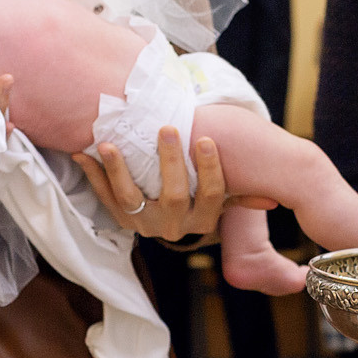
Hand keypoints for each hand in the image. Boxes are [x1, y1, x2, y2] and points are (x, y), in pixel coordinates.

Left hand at [76, 126, 235, 241]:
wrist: (170, 217)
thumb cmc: (203, 194)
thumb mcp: (226, 197)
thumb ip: (244, 194)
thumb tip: (274, 197)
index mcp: (205, 220)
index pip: (212, 195)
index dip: (210, 169)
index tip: (206, 140)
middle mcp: (176, 228)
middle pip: (174, 195)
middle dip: (170, 161)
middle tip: (167, 129)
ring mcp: (147, 226)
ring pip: (133, 199)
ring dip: (119, 170)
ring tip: (110, 145)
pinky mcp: (124, 221)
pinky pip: (106, 200)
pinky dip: (93, 176)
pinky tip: (83, 154)